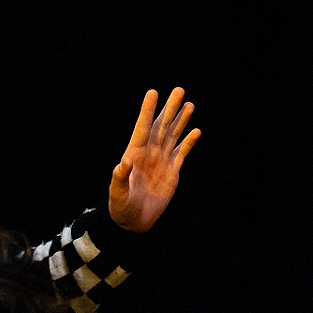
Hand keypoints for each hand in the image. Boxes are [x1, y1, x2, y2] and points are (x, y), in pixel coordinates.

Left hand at [108, 88, 200, 232]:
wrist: (133, 222)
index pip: (142, 128)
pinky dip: (189, 142)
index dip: (148, 111)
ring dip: (180, 120)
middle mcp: (149, 154)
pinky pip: (182, 153)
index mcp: (134, 154)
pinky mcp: (172, 172)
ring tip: (188, 104)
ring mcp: (161, 161)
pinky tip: (196, 130)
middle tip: (178, 90)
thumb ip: (119, 178)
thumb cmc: (120, 207)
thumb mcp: (117, 194)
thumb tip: (123, 162)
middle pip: (161, 126)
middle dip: (169, 108)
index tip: (153, 92)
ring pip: (173, 136)